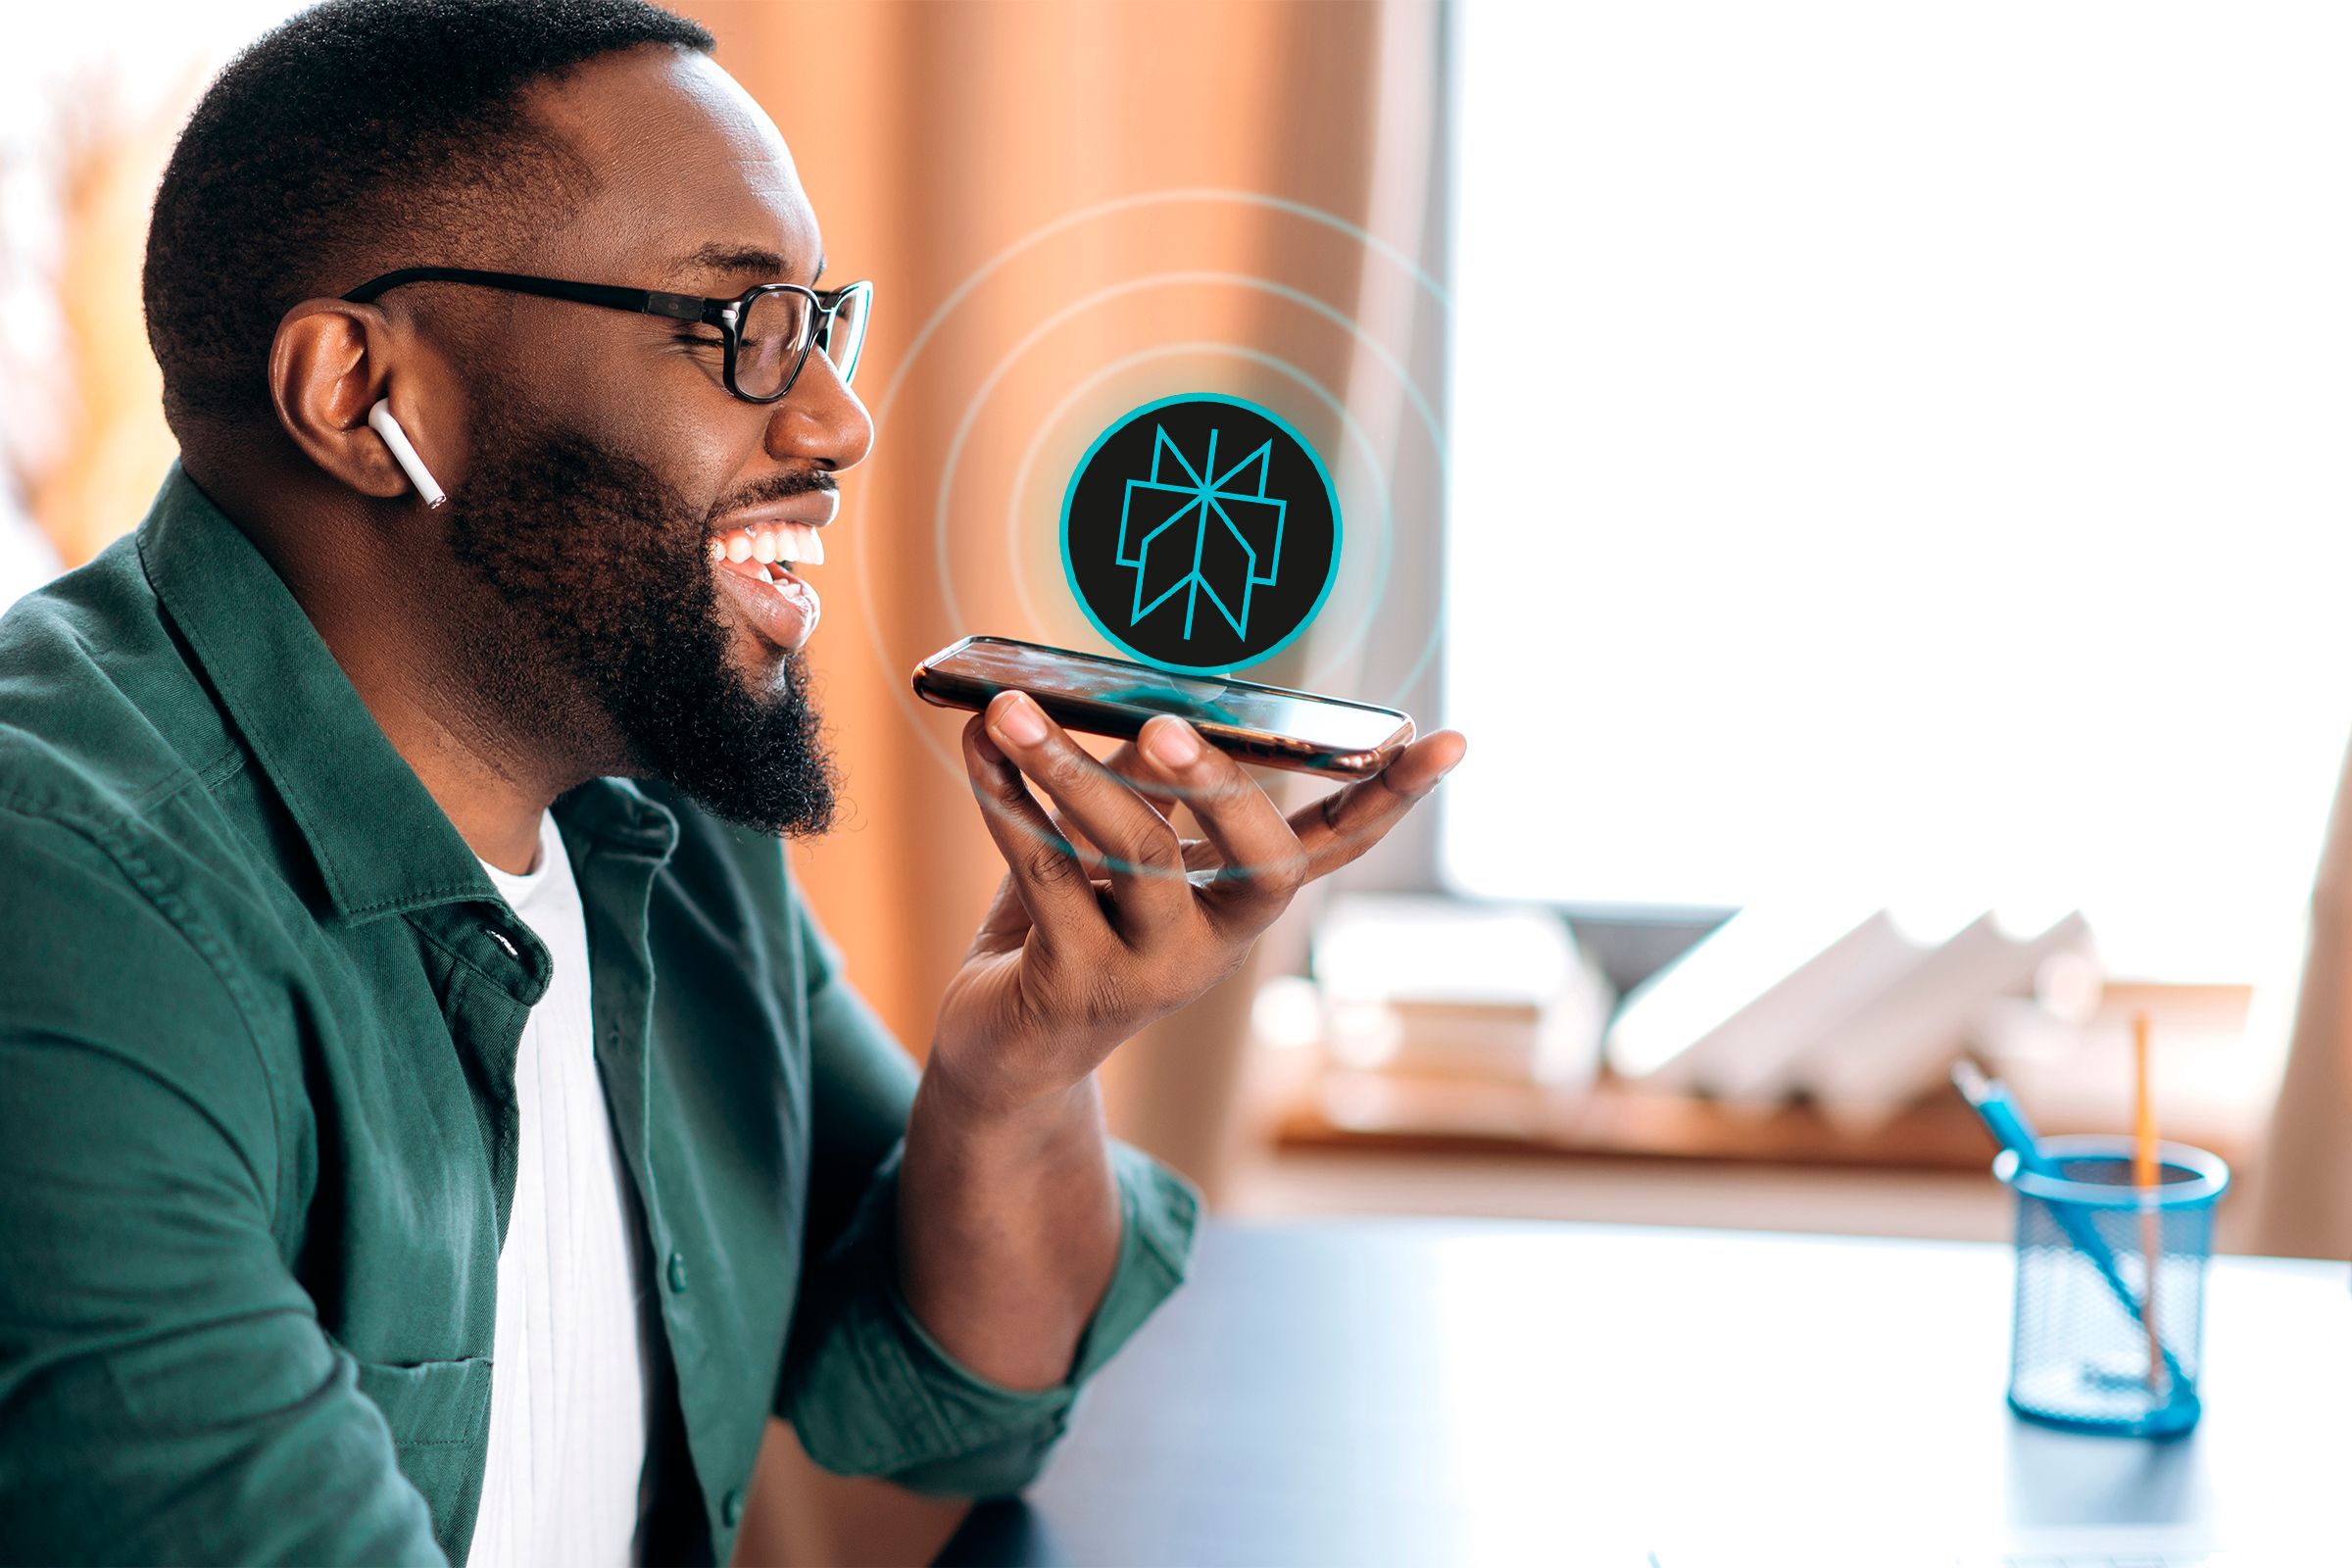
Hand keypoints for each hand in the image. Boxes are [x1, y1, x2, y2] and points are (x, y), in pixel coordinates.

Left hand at [926, 689, 1466, 1123]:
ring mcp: (1152, 973)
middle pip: (1260, 868)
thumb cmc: (1069, 925)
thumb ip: (1144, 784)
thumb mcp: (1115, 847)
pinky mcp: (1074, 986)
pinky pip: (1044, 873)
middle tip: (1168, 724)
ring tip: (1010, 706)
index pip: (1336, 845)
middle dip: (1222, 790)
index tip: (1448, 741)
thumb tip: (1155, 723)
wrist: (999, 1052)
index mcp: (1241, 902)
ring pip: (1133, 857)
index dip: (1391, 797)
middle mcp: (1216, 944)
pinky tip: (977, 747)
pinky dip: (1004, 799)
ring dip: (1067, 770)